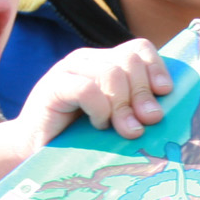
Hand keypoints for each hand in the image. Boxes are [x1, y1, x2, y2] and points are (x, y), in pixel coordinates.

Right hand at [0, 38, 170, 194]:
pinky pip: (88, 89)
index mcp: (106, 62)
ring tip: (124, 130)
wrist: (33, 151)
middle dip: (143, 94)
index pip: (140, 48)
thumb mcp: (116, 120)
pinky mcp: (53, 86)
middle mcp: (89, 59)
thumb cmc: (80, 138)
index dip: (157, 69)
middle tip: (147, 122)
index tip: (166, 95)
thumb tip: (166, 113)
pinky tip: (97, 124)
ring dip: (124, 106)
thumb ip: (137, 109)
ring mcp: (69, 70)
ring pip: (112, 73)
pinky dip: (99, 109)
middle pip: (130, 60)